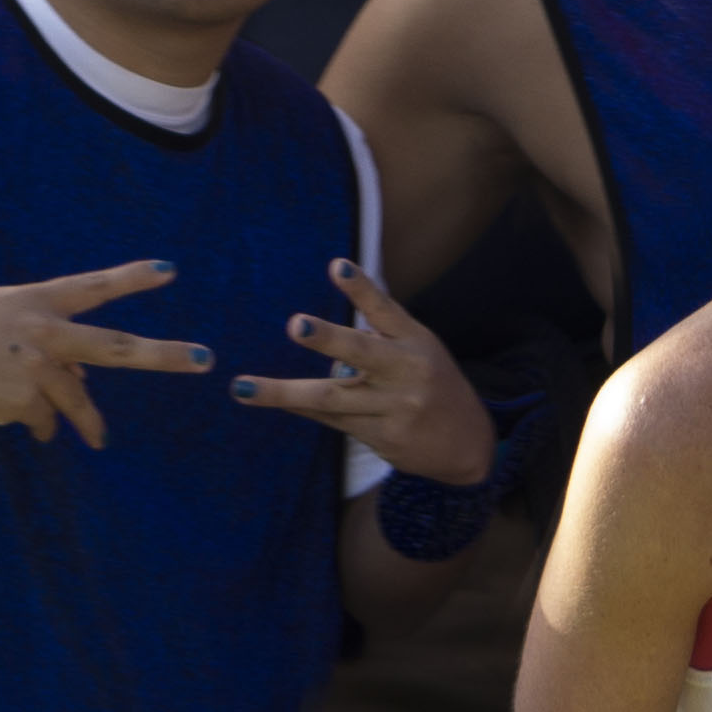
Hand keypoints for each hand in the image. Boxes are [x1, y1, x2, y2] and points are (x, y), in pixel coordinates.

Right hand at [0, 261, 209, 449]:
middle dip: (165, 355)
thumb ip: (43, 340)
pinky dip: (33, 425)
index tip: (170, 269)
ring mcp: (35, 368)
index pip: (94, 288)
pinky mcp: (20, 402)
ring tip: (97, 440)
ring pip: (76, 401)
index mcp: (36, 301)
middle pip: (117, 346)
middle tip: (204, 361)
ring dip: (87, 423)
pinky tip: (13, 420)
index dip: (133, 278)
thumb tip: (79, 377)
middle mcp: (44, 331)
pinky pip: (41, 421)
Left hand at [236, 257, 495, 488]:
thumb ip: (382, 332)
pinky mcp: (383, 437)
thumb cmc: (434, 386)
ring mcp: (395, 407)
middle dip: (327, 339)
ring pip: (330, 398)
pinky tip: (274, 400)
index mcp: (416, 343)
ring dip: (284, 393)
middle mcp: (407, 372)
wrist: (468, 445)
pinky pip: (332, 420)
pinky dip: (302, 408)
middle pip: (360, 353)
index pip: (386, 309)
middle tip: (296, 324)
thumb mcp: (419, 350)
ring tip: (243, 387)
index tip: (336, 265)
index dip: (361, 287)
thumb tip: (331, 321)